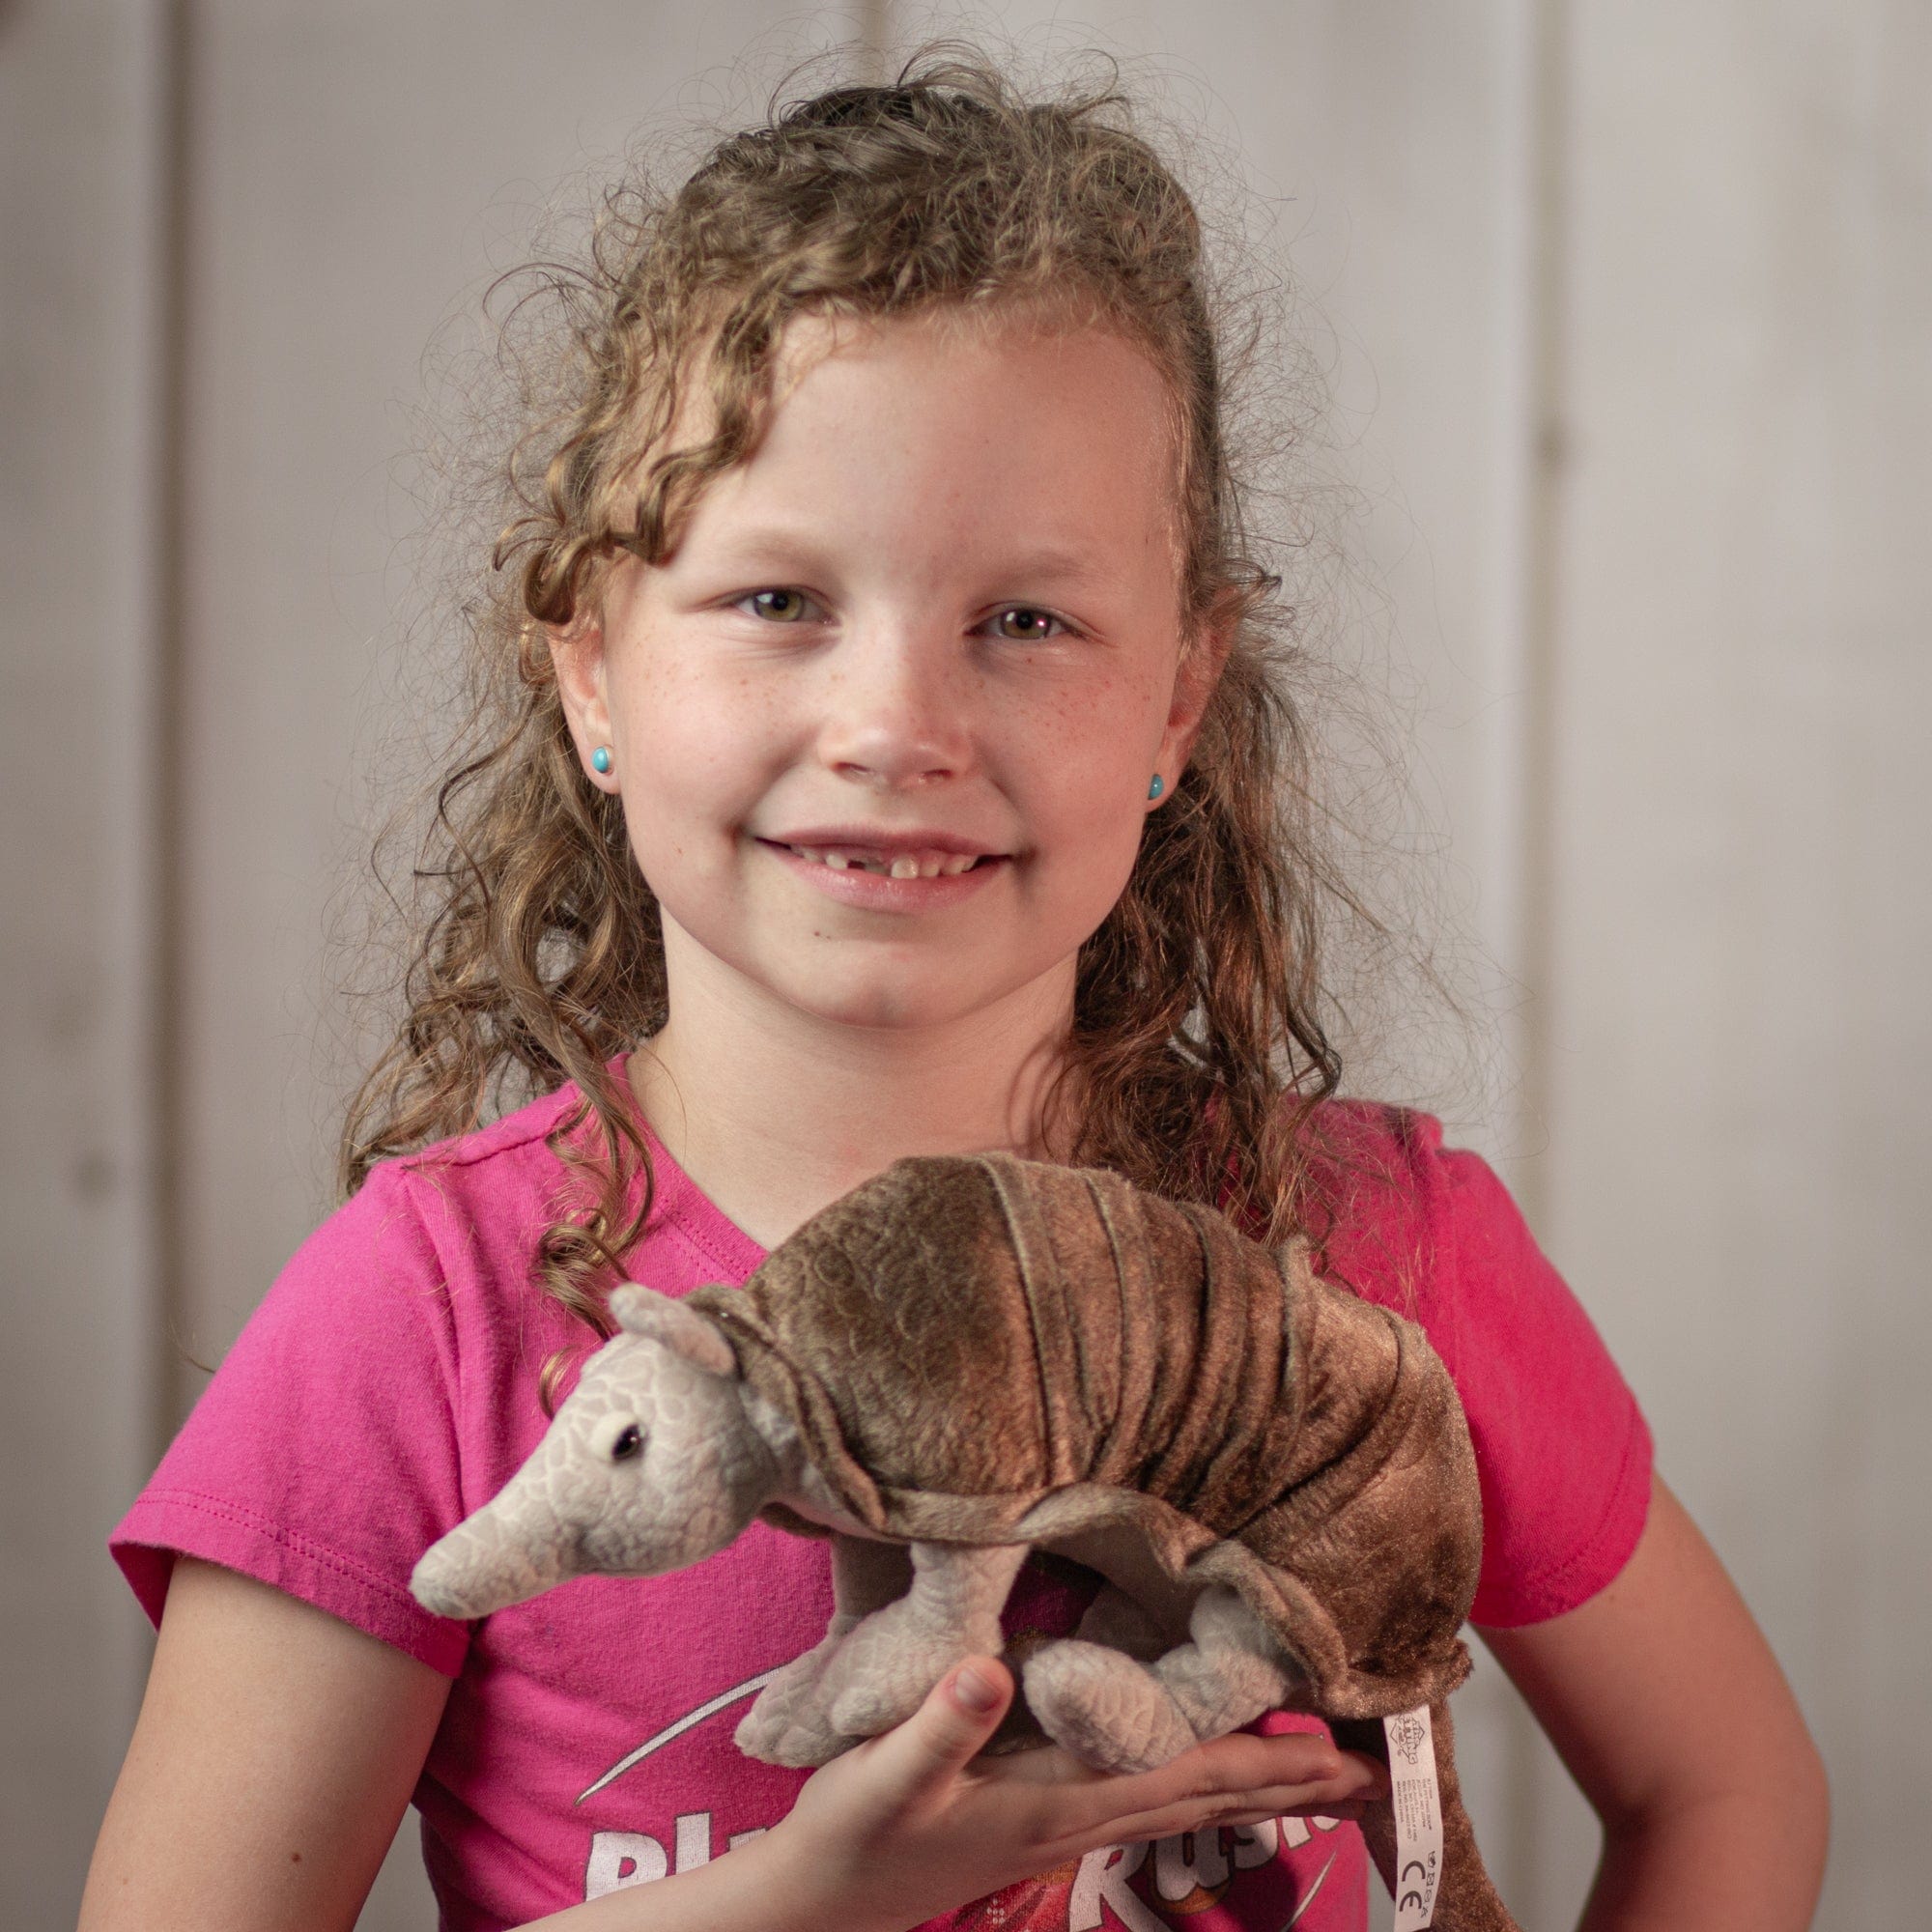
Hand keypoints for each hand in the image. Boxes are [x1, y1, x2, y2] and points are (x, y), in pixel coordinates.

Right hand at [754, 1653, 1387, 1931]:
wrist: (819, 1904)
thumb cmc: (853, 1833)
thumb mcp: (883, 1777)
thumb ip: (940, 1726)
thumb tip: (990, 1673)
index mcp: (1060, 1800)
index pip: (1187, 1775)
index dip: (1265, 1760)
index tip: (1340, 1750)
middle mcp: (1079, 1817)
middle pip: (1207, 1796)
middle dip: (1291, 1783)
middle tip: (1372, 1773)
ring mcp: (1065, 1827)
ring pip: (1184, 1803)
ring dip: (1257, 1788)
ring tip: (1320, 1776)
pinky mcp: (1044, 1822)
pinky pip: (1147, 1800)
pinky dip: (1200, 1786)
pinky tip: (1207, 1776)